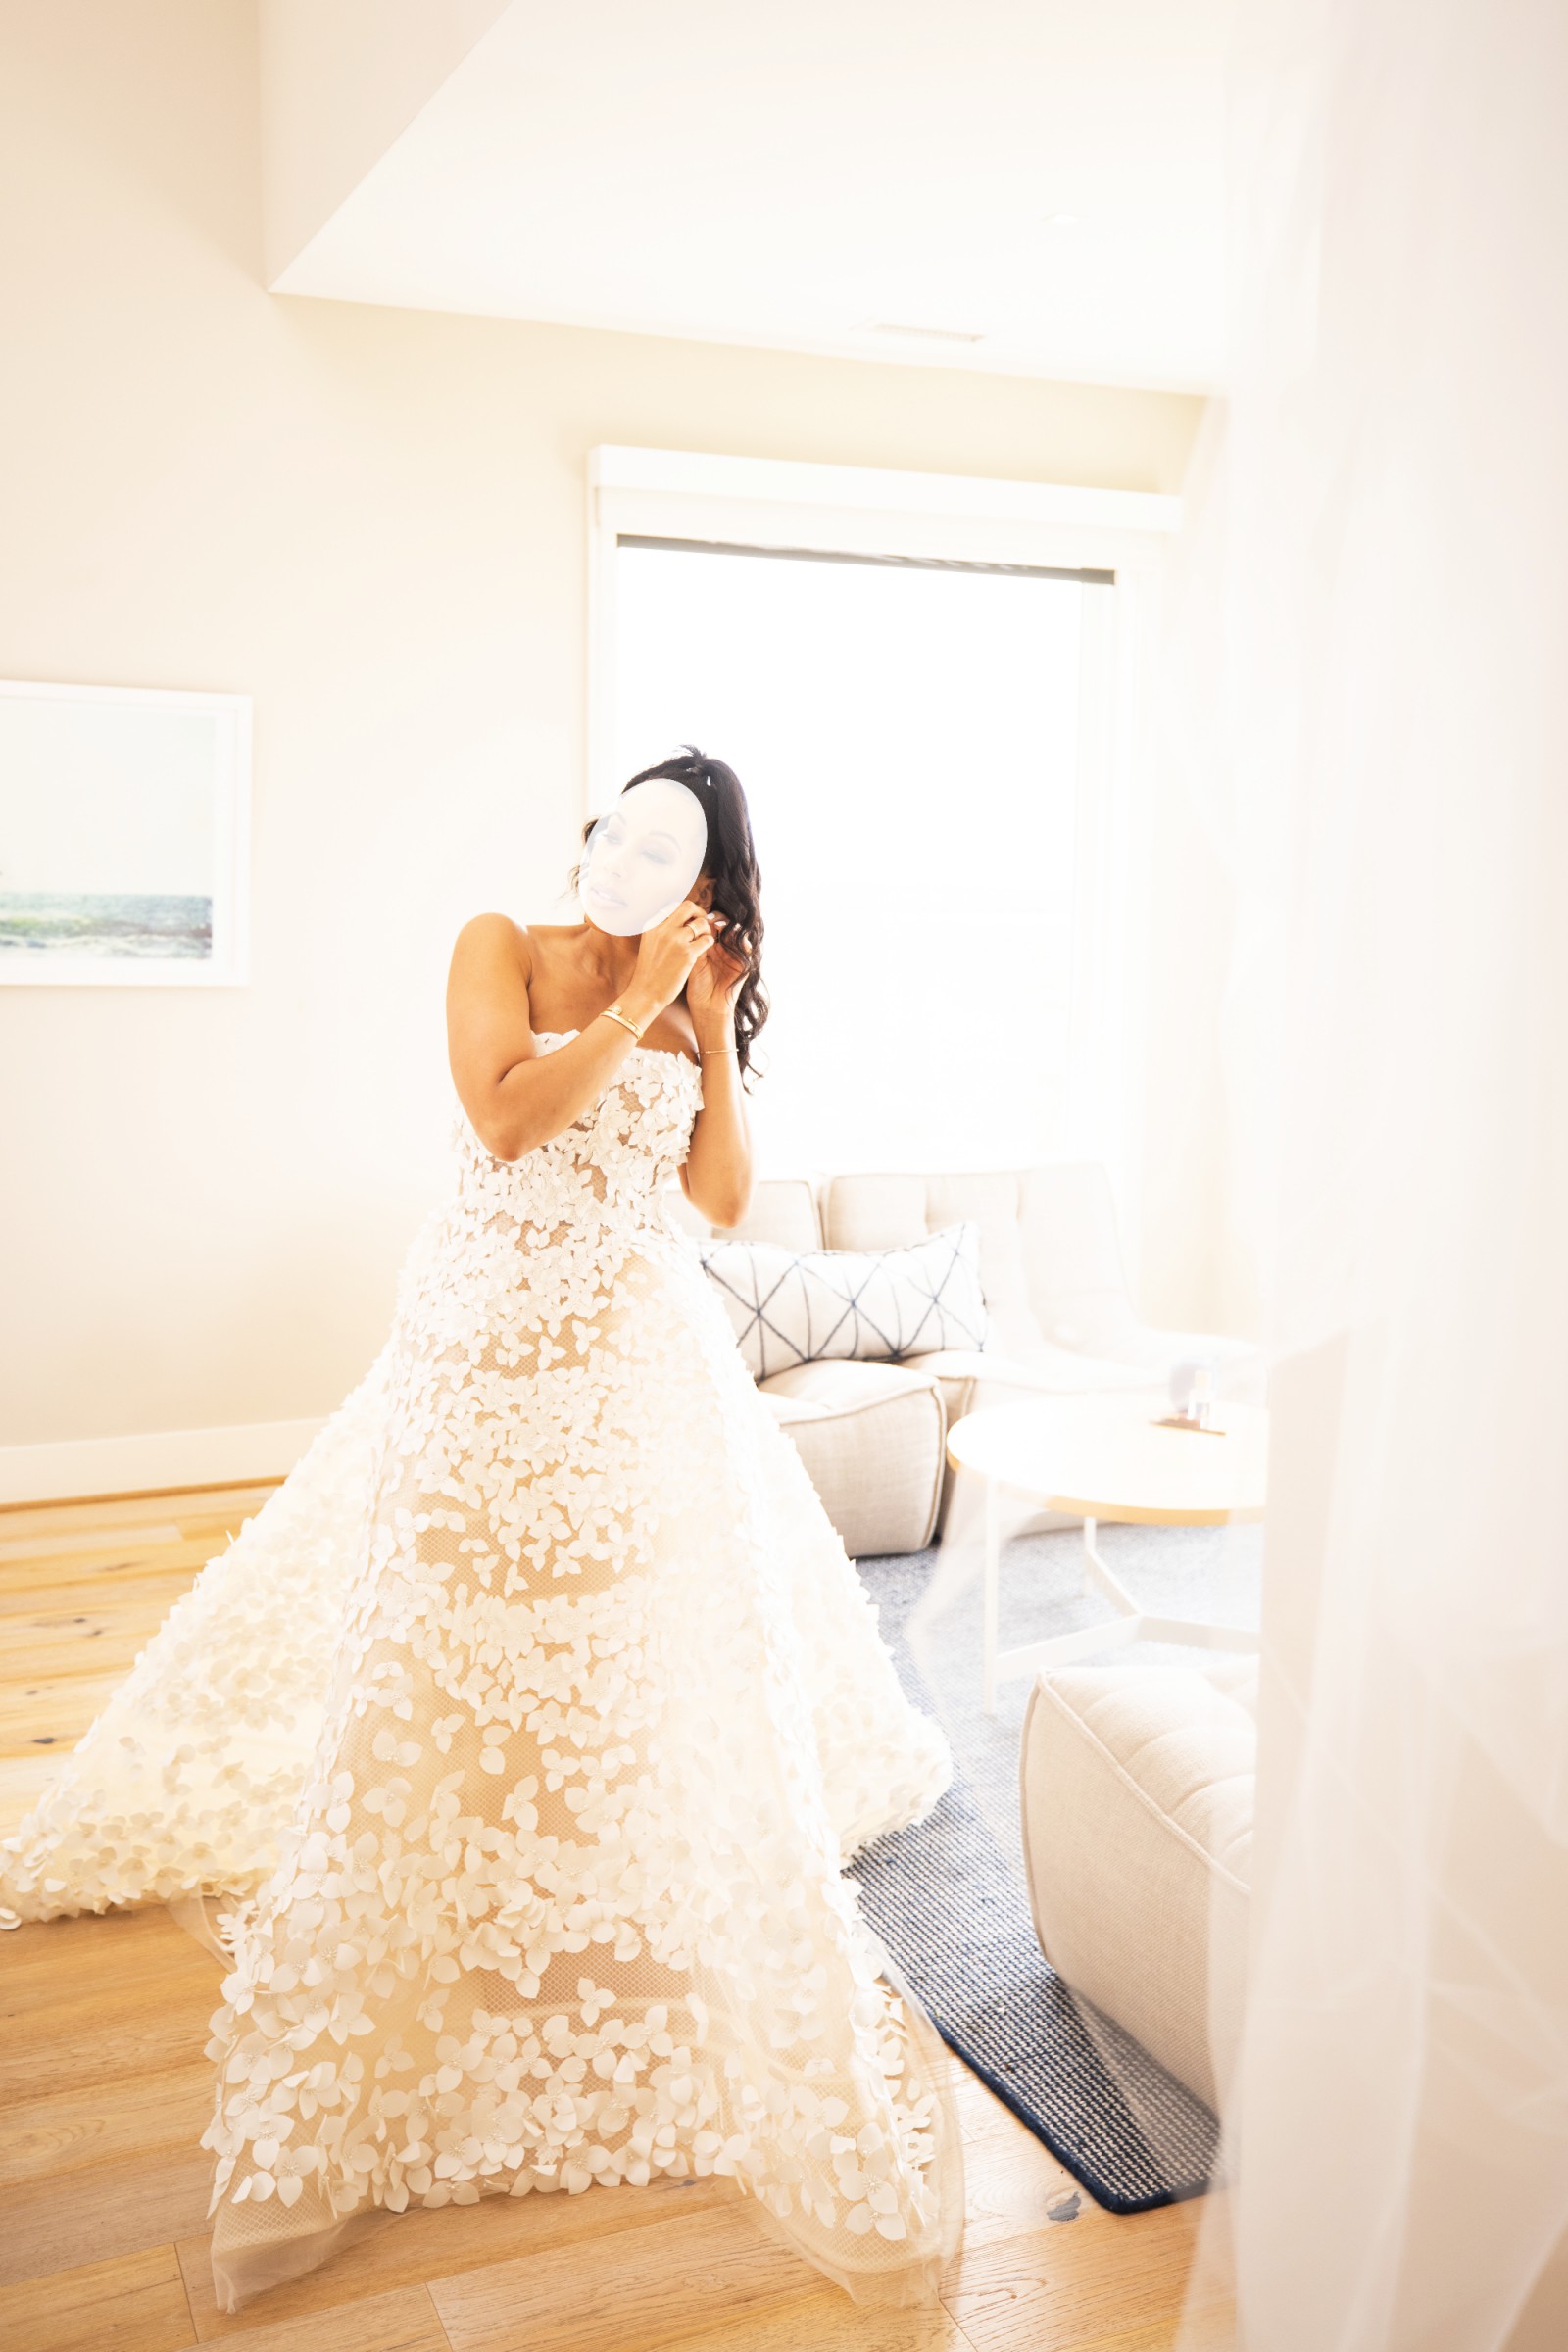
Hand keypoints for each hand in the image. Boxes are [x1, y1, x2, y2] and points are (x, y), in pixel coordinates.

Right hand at [629, 899, 715, 1016]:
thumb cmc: (649, 973)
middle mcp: (663, 929)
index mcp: (652, 926)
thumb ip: (661, 932)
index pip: (674, 906)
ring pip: (701, 923)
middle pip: (688, 907)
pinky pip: (707, 939)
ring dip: (706, 930)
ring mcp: (675, 940)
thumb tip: (677, 922)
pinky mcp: (687, 954)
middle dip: (699, 913)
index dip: (686, 913)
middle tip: (702, 926)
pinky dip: (709, 942)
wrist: (645, 993)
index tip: (690, 921)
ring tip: (704, 940)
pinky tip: (704, 950)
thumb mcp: (649, 945)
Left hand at [686, 919, 746, 1038]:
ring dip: (729, 927)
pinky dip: (741, 939)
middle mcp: (722, 949)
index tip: (698, 917)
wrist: (708, 1008)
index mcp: (709, 947)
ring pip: (736, 933)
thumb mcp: (692, 963)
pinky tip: (732, 936)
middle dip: (718, 919)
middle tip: (711, 919)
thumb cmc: (697, 988)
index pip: (709, 926)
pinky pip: (747, 947)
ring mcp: (733, 955)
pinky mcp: (743, 964)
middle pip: (724, 925)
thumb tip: (690, 925)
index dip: (704, 919)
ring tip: (720, 926)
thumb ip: (694, 945)